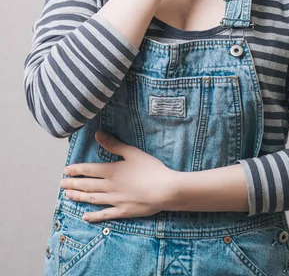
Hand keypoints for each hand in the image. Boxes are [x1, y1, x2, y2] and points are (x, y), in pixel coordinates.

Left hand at [59, 131, 177, 222]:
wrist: (164, 190)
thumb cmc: (150, 168)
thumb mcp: (132, 152)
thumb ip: (113, 145)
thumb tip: (97, 135)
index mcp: (112, 171)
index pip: (89, 170)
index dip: (76, 170)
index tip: (65, 171)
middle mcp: (110, 187)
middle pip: (88, 185)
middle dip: (73, 183)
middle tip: (61, 184)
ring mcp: (115, 201)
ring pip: (92, 199)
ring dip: (79, 197)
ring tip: (68, 196)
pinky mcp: (123, 212)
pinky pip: (105, 215)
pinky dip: (94, 216)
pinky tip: (85, 216)